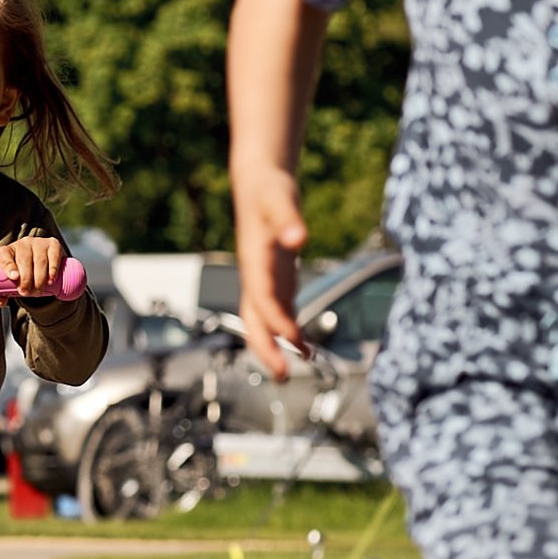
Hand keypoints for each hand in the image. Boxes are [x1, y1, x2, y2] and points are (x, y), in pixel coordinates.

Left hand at [0, 233, 64, 296]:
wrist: (41, 262)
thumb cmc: (21, 274)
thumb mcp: (10, 281)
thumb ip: (2, 293)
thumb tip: (1, 303)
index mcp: (7, 251)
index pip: (3, 255)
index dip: (8, 266)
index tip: (14, 278)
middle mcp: (22, 244)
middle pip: (24, 260)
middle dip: (26, 279)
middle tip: (26, 293)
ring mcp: (38, 243)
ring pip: (39, 261)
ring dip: (39, 279)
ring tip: (38, 291)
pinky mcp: (53, 245)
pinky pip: (53, 257)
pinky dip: (52, 270)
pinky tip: (50, 280)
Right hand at [232, 166, 307, 381]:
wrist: (258, 183)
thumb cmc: (269, 190)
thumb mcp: (280, 200)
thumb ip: (288, 219)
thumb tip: (297, 238)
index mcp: (253, 261)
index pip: (261, 298)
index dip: (276, 320)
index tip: (294, 338)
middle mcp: (255, 276)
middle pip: (253, 320)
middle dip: (265, 349)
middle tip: (284, 375)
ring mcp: (263, 279)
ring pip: (263, 320)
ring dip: (277, 344)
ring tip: (302, 362)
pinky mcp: (274, 278)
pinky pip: (278, 310)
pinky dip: (289, 328)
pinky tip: (304, 343)